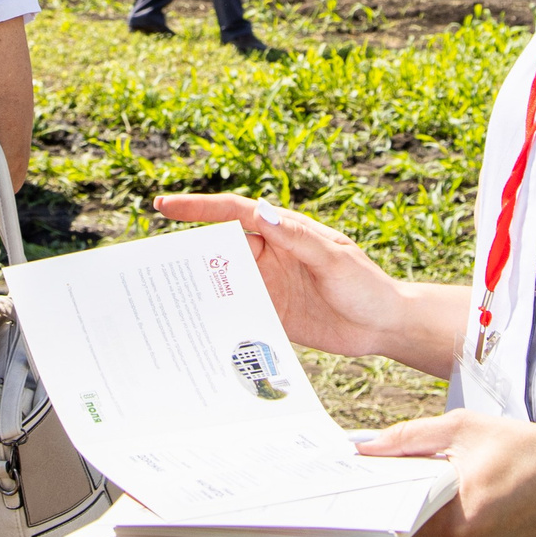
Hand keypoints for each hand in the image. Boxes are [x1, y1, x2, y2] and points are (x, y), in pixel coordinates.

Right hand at [155, 194, 411, 359]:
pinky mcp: (272, 315)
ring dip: (199, 287)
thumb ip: (298, 238)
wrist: (385, 326)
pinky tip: (197, 329)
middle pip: (221, 248)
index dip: (199, 208)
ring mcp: (269, 286)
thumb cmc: (367, 285)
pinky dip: (218, 318)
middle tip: (150, 264)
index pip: (234, 213)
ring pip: (225, 282)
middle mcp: (271, 256)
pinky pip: (238, 313)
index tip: (164, 207)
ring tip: (163, 299)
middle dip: (188, 252)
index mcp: (284, 233)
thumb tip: (262, 211)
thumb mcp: (334, 259)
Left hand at [361, 410, 535, 536]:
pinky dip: (463, 529)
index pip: (395, 513)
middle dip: (419, 497)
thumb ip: (409, 439)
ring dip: (443, 514)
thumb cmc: (532, 451)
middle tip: (443, 470)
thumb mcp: (464, 428)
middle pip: (415, 526)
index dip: (386, 490)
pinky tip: (485, 505)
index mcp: (459, 518)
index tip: (380, 475)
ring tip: (473, 486)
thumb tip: (367, 447)